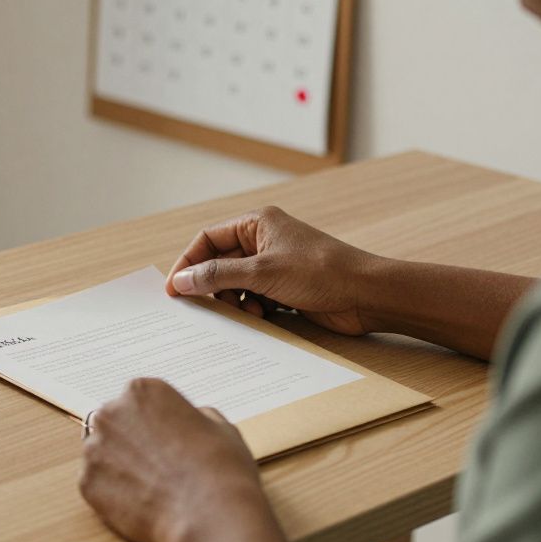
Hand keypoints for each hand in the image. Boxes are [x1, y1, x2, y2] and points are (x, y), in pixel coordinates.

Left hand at [78, 378, 269, 541]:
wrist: (211, 517)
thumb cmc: (221, 469)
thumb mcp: (219, 426)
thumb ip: (194, 415)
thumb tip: (185, 421)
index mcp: (142, 391)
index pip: (139, 401)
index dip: (155, 422)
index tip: (167, 438)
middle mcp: (111, 413)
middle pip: (115, 424)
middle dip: (132, 441)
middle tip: (158, 465)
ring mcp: (95, 449)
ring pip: (103, 455)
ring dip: (121, 467)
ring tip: (153, 488)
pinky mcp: (87, 484)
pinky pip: (98, 485)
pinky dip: (115, 494)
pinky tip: (143, 504)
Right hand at [166, 206, 379, 335]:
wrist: (366, 296)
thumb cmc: (320, 272)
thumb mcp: (262, 272)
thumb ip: (217, 276)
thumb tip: (182, 281)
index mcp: (257, 223)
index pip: (208, 239)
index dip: (188, 263)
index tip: (174, 289)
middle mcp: (264, 240)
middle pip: (220, 263)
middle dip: (213, 286)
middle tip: (205, 308)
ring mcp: (275, 265)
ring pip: (236, 285)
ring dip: (235, 302)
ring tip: (248, 313)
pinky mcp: (285, 289)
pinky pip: (254, 299)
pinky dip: (252, 310)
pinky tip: (263, 318)